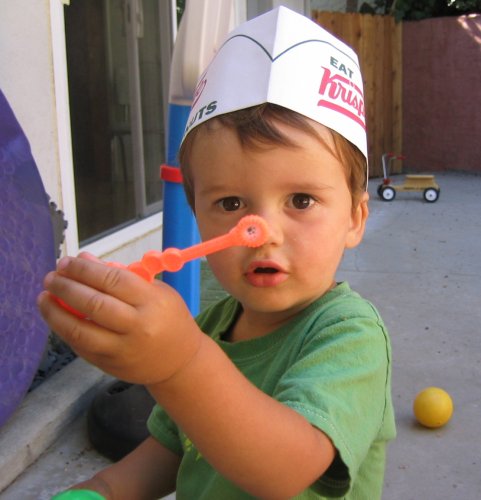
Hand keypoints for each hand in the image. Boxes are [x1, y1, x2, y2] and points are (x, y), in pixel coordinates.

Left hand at [37, 253, 202, 384]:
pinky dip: (65, 330)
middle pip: (93, 304)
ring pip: (80, 330)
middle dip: (66, 287)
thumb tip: (85, 260)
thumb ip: (122, 277)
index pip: (113, 280)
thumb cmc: (169, 319)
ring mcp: (122, 349)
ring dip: (55, 312)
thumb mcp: (156, 292)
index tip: (67, 261)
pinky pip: (80, 346)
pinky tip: (56, 317)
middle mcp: (137, 326)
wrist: (180, 361)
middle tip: (51, 277)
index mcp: (152, 302)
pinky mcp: (110, 365)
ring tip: (44, 297)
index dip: (85, 269)